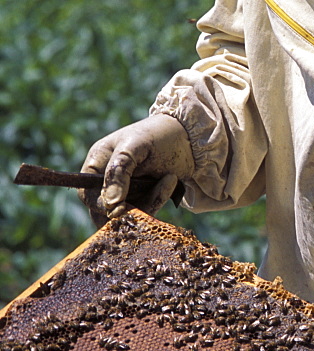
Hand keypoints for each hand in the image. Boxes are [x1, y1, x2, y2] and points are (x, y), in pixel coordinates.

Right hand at [78, 115, 194, 226]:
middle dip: (127, 210)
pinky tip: (172, 180)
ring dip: (148, 204)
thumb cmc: (158, 135)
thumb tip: (110, 204)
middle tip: (151, 198)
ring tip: (169, 178)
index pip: (87, 194)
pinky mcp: (144, 199)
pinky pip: (144, 213)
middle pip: (105, 211)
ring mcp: (126, 191)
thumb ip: (118, 172)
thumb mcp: (135, 147)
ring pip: (126, 215)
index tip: (120, 208)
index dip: (100, 205)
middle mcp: (108, 179)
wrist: (190, 137)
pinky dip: (158, 201)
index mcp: (98, 163)